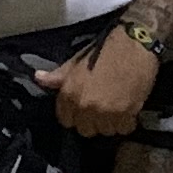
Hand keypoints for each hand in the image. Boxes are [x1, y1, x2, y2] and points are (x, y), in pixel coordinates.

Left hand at [44, 25, 158, 144]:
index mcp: (69, 93)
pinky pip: (124, 128)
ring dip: (112, 122)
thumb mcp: (76, 61)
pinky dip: (128, 122)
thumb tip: (37, 78)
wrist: (135, 42)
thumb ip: (58, 76)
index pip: (66, 121)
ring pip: (106, 130)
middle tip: (104, 106)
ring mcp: (105, 111)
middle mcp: (84, 105)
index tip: (86, 107)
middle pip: (86, 129)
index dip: (77, 115)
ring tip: (118, 106)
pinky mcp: (126, 113)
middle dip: (94, 121)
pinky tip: (130, 108)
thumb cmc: (104, 49)